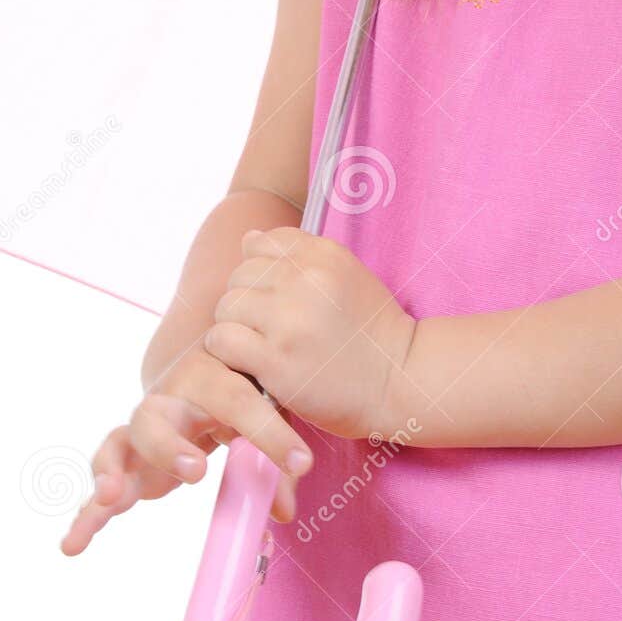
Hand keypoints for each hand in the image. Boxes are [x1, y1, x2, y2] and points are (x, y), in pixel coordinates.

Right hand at [58, 347, 313, 556]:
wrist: (208, 370)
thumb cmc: (246, 389)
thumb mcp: (268, 412)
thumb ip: (275, 461)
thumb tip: (281, 510)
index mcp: (212, 376)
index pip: (239, 400)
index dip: (270, 432)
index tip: (301, 463)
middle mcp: (169, 399)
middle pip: (157, 416)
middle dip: (171, 445)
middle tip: (196, 473)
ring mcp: (144, 428)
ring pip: (120, 443)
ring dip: (113, 470)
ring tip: (115, 498)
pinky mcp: (128, 459)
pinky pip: (104, 481)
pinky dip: (87, 514)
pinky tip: (72, 545)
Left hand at [205, 228, 417, 439]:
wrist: (399, 381)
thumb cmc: (370, 332)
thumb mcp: (346, 276)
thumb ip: (299, 255)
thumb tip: (248, 239)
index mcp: (323, 255)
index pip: (261, 243)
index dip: (261, 272)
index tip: (276, 298)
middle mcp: (305, 279)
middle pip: (239, 275)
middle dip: (246, 302)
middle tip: (266, 329)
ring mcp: (289, 319)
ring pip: (226, 307)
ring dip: (235, 328)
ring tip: (258, 346)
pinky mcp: (276, 359)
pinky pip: (222, 340)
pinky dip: (228, 353)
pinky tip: (250, 363)